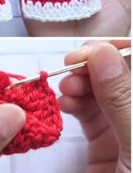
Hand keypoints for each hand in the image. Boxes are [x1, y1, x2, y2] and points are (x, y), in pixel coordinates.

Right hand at [59, 41, 130, 172]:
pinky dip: (71, 101)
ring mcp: (120, 120)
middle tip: (70, 69)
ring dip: (77, 83)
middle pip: (114, 71)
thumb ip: (122, 98)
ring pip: (96, 87)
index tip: (92, 52)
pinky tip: (64, 102)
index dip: (117, 50)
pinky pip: (85, 107)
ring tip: (64, 90)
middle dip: (90, 65)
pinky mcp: (102, 134)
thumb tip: (103, 53)